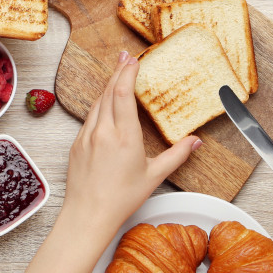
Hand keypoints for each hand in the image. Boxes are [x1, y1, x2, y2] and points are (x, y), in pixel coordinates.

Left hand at [63, 53, 199, 235]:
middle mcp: (103, 132)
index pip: (122, 94)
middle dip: (118, 71)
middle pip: (108, 92)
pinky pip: (89, 117)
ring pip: (96, 103)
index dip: (128, 73)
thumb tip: (194, 142)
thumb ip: (176, 156)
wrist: (88, 216)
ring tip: (117, 74)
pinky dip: (98, 104)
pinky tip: (103, 103)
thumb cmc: (120, 199)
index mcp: (124, 136)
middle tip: (125, 57)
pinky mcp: (77, 144)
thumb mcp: (154, 176)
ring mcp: (87, 137)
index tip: (134, 60)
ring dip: (107, 86)